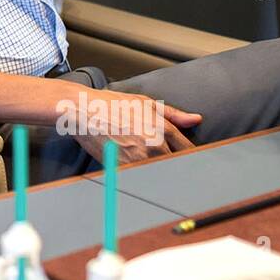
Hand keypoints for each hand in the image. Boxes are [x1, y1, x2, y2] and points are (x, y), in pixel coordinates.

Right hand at [62, 88, 202, 164]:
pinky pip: (140, 176)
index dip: (190, 154)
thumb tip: (195, 119)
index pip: (187, 149)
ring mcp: (139, 160)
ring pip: (159, 172)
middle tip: (167, 160)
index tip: (187, 157)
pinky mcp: (124, 169)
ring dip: (157, 169)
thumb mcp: (145, 103)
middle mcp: (154, 146)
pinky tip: (134, 165)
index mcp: (162, 129)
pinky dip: (141, 173)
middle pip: (175, 164)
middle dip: (174, 163)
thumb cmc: (111, 104)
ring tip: (145, 159)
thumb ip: (173, 114)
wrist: (84, 111)